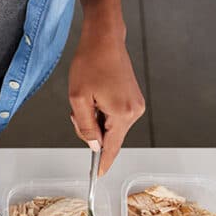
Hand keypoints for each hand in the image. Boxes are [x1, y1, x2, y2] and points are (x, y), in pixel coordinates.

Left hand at [68, 28, 145, 174]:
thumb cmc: (90, 63)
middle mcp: (134, 112)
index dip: (103, 163)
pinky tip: (96, 96)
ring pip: (111, 128)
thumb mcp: (79, 99)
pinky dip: (102, 113)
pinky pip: (115, 117)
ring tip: (89, 97)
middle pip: (109, 138)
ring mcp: (136, 105)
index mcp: (122, 114)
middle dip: (91, 131)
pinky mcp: (134, 100)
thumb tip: (94, 147)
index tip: (98, 176)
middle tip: (79, 109)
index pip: (111, 148)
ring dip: (95, 120)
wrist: (104, 40)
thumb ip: (85, 127)